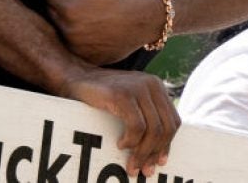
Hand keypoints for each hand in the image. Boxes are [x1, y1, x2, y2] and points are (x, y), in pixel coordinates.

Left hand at [47, 0, 166, 64]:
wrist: (143, 17)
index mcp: (68, 9)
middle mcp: (69, 32)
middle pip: (53, 12)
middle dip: (65, 4)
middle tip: (88, 1)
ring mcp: (78, 48)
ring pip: (62, 30)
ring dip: (71, 21)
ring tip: (93, 15)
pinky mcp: (87, 58)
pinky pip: (75, 45)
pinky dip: (81, 38)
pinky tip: (97, 30)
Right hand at [60, 66, 178, 177]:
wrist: (75, 78)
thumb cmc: (102, 97)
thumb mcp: (130, 103)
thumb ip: (145, 117)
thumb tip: (158, 155)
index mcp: (157, 87)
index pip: (173, 121)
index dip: (167, 145)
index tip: (158, 163)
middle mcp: (151, 85)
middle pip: (166, 128)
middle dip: (155, 153)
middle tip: (143, 170)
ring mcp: (138, 88)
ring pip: (153, 130)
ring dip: (142, 153)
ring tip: (131, 164)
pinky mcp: (122, 95)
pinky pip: (137, 127)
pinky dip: (131, 141)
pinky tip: (121, 144)